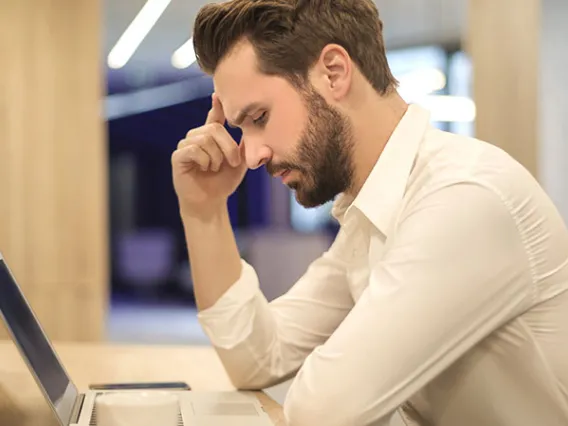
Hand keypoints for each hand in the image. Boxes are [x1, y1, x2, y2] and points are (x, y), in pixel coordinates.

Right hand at [172, 94, 246, 214]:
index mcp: (211, 137)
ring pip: (204, 139)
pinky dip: (204, 160)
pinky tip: (205, 168)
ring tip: (215, 168)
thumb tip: (252, 128)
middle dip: (228, 146)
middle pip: (213, 128)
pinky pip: (193, 149)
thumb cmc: (224, 182)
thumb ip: (244, 146)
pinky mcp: (178, 157)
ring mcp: (185, 146)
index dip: (216, 105)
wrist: (211, 203)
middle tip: (233, 162)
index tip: (218, 94)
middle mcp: (197, 137)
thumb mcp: (240, 163)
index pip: (214, 117)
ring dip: (216, 157)